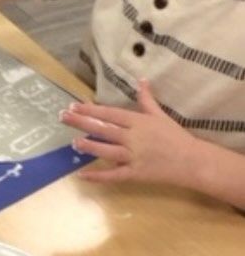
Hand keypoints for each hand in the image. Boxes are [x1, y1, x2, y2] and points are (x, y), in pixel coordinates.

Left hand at [59, 79, 197, 187]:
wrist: (193, 161)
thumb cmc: (175, 136)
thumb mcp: (160, 115)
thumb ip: (146, 99)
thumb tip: (141, 79)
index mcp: (138, 122)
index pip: (110, 114)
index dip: (91, 109)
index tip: (73, 105)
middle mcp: (134, 138)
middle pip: (104, 129)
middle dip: (82, 123)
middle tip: (63, 117)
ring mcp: (134, 156)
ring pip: (107, 150)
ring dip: (89, 146)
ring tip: (73, 142)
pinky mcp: (135, 174)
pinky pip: (114, 175)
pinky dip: (98, 176)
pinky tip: (82, 175)